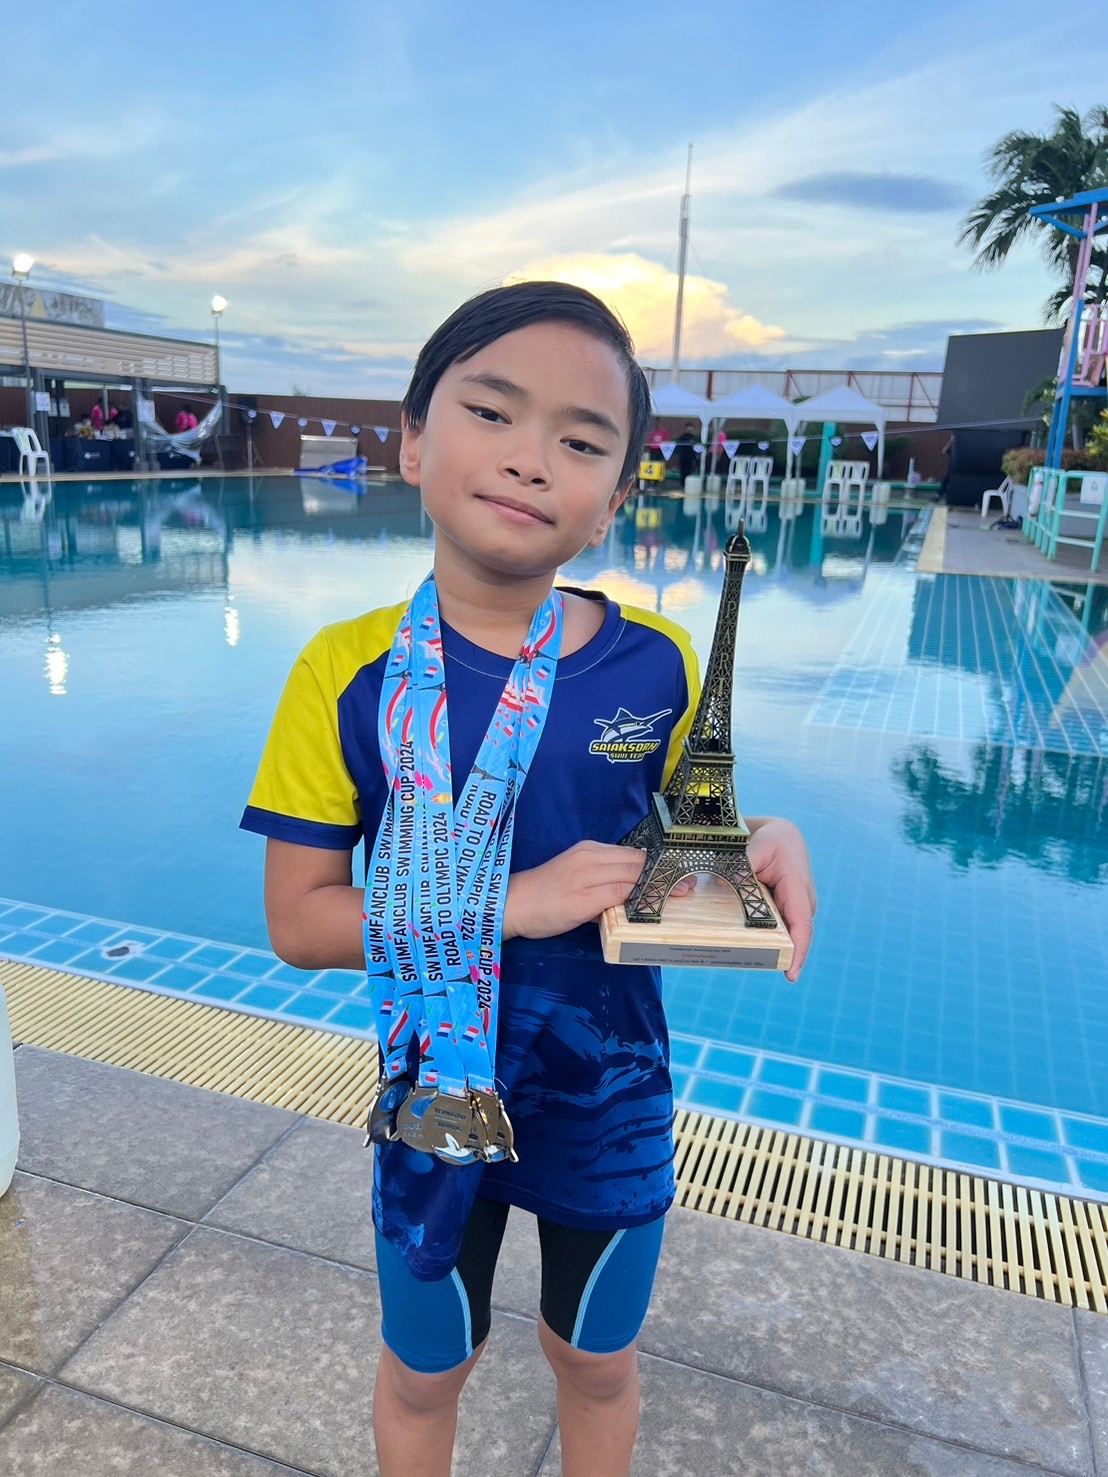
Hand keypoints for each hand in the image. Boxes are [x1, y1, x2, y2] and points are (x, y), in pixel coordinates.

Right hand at [504, 841, 693, 940]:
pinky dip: (638, 900)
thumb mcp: (577, 880)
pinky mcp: (583, 898)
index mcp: (590, 849)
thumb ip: (604, 885)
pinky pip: (620, 894)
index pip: (633, 853)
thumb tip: (631, 896)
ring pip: (633, 876)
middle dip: (665, 875)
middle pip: (638, 862)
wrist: (511, 904)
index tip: (681, 874)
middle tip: (689, 887)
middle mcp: (590, 856)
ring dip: (657, 887)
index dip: (659, 864)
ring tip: (677, 896)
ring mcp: (586, 876)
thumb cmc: (545, 896)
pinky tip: (651, 908)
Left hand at [747, 818, 815, 982]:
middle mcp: (801, 904)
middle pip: (790, 937)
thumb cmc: (771, 841)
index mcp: (797, 888)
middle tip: (754, 967)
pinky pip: (775, 930)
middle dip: (777, 956)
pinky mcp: (785, 912)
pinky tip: (743, 947)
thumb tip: (722, 884)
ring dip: (767, 948)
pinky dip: (761, 938)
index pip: (801, 925)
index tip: (791, 974)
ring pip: (781, 935)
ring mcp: (795, 909)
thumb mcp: (757, 846)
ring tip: (742, 958)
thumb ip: (741, 865)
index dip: (798, 951)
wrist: (781, 837)